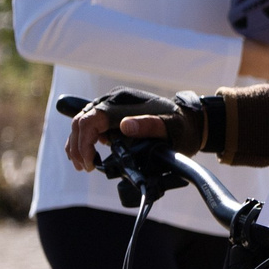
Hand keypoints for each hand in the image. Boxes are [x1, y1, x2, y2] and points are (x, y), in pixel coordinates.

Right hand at [63, 91, 197, 171]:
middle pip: (81, 121)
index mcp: (122, 102)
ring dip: (78, 144)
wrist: (190, 122)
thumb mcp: (170, 128)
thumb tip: (126, 125)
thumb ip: (150, 125)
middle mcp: (113, 101)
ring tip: (84, 165)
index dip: (84, 142)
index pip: (90, 120)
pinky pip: (91, 126)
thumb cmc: (181, 127)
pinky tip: (88, 155)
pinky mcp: (113, 115)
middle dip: (78, 146)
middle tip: (85, 167)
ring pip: (82, 123)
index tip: (91, 163)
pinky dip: (85, 141)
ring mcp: (112, 107)